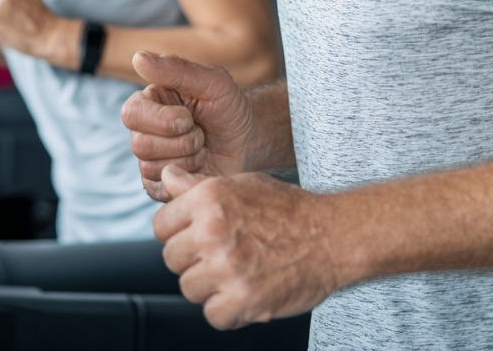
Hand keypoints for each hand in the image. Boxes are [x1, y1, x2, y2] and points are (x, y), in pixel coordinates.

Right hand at [120, 53, 254, 200]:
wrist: (247, 142)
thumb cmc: (229, 108)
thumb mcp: (214, 82)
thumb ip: (177, 69)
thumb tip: (138, 57)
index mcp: (151, 102)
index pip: (131, 113)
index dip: (162, 120)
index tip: (190, 117)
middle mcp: (144, 129)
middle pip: (140, 144)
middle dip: (181, 142)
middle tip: (201, 134)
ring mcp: (150, 158)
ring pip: (150, 167)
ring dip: (187, 159)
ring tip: (202, 148)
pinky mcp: (159, 183)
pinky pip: (157, 188)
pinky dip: (185, 178)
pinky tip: (199, 167)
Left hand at [154, 167, 342, 329]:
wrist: (332, 236)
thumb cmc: (287, 208)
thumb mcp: (241, 184)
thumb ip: (197, 186)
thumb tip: (166, 176)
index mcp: (208, 199)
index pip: (160, 226)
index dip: (177, 232)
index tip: (196, 237)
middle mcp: (212, 231)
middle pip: (171, 259)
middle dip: (192, 260)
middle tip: (221, 255)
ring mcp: (226, 268)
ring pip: (189, 288)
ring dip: (209, 286)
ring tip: (235, 273)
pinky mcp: (243, 300)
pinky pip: (213, 315)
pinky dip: (228, 311)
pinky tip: (245, 292)